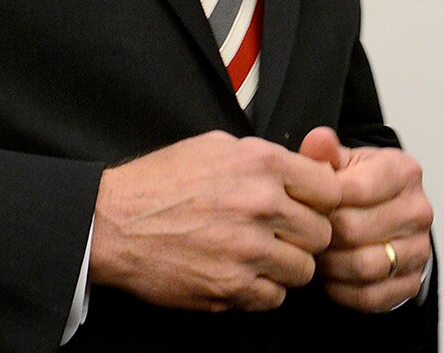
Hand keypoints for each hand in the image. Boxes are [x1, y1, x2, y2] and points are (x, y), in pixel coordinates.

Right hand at [90, 131, 340, 311]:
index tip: (305, 206)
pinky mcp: (229, 288)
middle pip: (322, 233)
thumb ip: (266, 157)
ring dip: (287, 265)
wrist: (113, 223)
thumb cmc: (161, 181)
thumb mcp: (217, 146)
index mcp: (262, 164)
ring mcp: (246, 250)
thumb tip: (305, 167)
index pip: (330, 190)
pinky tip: (243, 273)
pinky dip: (263, 290)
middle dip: (305, 235)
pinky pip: (274, 298)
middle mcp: (260, 205)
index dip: (320, 201)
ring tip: (261, 255)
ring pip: (303, 270)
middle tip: (282, 234)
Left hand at [300, 126, 434, 311]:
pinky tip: (332, 277)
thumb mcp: (343, 163)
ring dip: (331, 265)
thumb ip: (326, 153)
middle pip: (355, 230)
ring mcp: (419, 248)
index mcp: (404, 171)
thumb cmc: (360, 188)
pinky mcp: (412, 281)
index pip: (358, 189)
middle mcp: (419, 209)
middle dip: (322, 235)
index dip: (323, 201)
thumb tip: (318, 140)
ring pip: (364, 266)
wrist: (386, 217)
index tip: (304, 205)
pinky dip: (343, 290)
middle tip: (305, 235)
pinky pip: (370, 295)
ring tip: (318, 256)